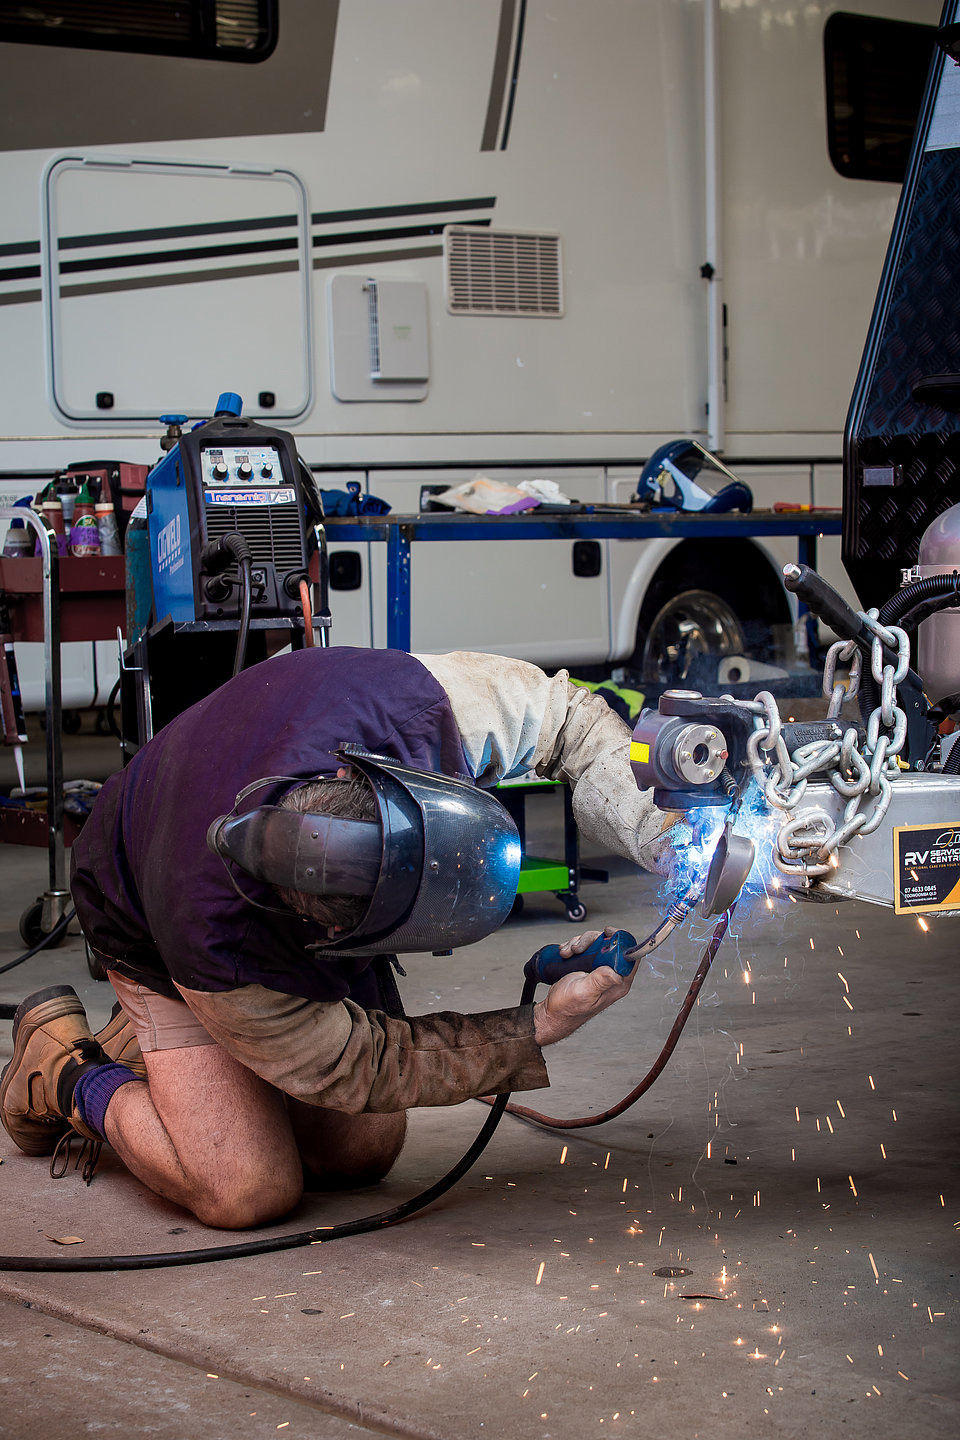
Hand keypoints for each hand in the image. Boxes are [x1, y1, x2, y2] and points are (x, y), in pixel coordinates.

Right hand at [532, 926, 636, 1047]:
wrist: (552, 1012)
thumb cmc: (568, 1008)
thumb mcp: (583, 992)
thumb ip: (599, 981)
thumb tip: (617, 972)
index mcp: (617, 983)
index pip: (629, 956)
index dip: (622, 940)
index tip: (608, 933)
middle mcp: (611, 976)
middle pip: (611, 945)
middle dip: (592, 940)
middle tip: (579, 948)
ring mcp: (599, 971)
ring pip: (596, 945)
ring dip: (580, 943)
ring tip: (569, 953)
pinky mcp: (589, 968)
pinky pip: (586, 949)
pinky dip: (574, 946)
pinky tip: (566, 954)